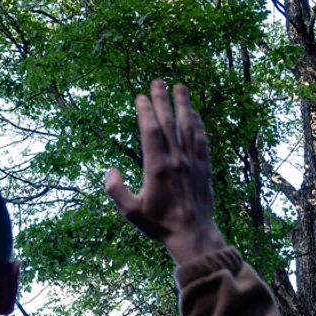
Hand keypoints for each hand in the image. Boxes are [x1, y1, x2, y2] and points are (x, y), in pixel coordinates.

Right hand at [105, 80, 226, 264]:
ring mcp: (192, 162)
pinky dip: (198, 124)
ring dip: (184, 105)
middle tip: (157, 81)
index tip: (140, 96)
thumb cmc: (159, 224)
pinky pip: (201, 140)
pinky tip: (195, 113)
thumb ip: (116, 190)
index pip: (150, 131)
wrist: (193, 234)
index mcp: (156, 167)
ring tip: (180, 87)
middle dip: (162, 100)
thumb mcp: (130, 212)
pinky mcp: (204, 168)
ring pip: (188, 127)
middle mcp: (176, 160)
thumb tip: (112, 170)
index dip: (145, 111)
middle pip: (168, 123)